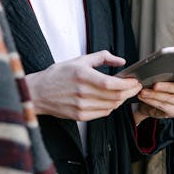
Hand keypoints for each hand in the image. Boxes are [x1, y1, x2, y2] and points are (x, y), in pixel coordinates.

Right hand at [25, 50, 141, 121]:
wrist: (38, 93)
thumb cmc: (58, 75)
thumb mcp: (79, 60)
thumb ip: (102, 57)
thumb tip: (121, 61)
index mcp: (82, 75)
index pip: (112, 83)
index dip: (128, 84)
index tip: (135, 81)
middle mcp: (82, 92)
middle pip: (115, 96)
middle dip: (130, 92)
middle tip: (135, 86)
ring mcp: (81, 106)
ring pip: (111, 106)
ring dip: (122, 100)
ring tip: (125, 92)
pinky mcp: (80, 116)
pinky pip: (103, 113)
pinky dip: (111, 106)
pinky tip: (111, 100)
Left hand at [132, 74, 173, 124]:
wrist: (151, 99)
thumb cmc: (159, 82)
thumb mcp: (163, 75)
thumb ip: (166, 71)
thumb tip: (158, 68)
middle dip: (166, 86)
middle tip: (154, 85)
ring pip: (170, 98)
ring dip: (155, 94)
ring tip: (143, 91)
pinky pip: (163, 106)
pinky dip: (151, 101)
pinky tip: (143, 97)